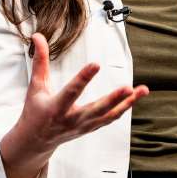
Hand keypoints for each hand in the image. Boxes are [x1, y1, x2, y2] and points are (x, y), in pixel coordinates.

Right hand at [11, 32, 148, 154]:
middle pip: (97, 109)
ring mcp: (83, 126)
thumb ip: (39, 61)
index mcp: (56, 108)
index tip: (96, 64)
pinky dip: (123, 109)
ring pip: (109, 115)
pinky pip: (110, 119)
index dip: (84, 78)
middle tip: (127, 88)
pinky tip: (134, 98)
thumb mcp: (35, 86)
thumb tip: (38, 37)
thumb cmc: (35, 111)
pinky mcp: (90, 128)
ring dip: (127, 103)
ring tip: (142, 90)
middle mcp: (72, 119)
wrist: (36, 140)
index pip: (72, 91)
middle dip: (113, 99)